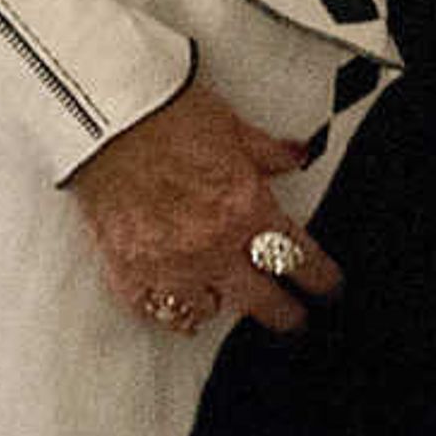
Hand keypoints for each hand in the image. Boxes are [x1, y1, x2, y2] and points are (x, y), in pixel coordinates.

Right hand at [67, 80, 344, 336]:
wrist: (107, 120)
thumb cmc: (167, 116)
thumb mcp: (235, 128)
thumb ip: (270, 153)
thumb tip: (296, 155)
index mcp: (247, 209)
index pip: (298, 258)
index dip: (321, 279)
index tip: (328, 288)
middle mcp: (211, 246)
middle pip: (261, 302)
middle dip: (284, 313)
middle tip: (292, 319)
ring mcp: (167, 264)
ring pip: (203, 312)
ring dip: (217, 305)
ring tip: (225, 301)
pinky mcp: (125, 270)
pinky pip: (151, 309)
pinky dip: (164, 308)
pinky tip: (173, 303)